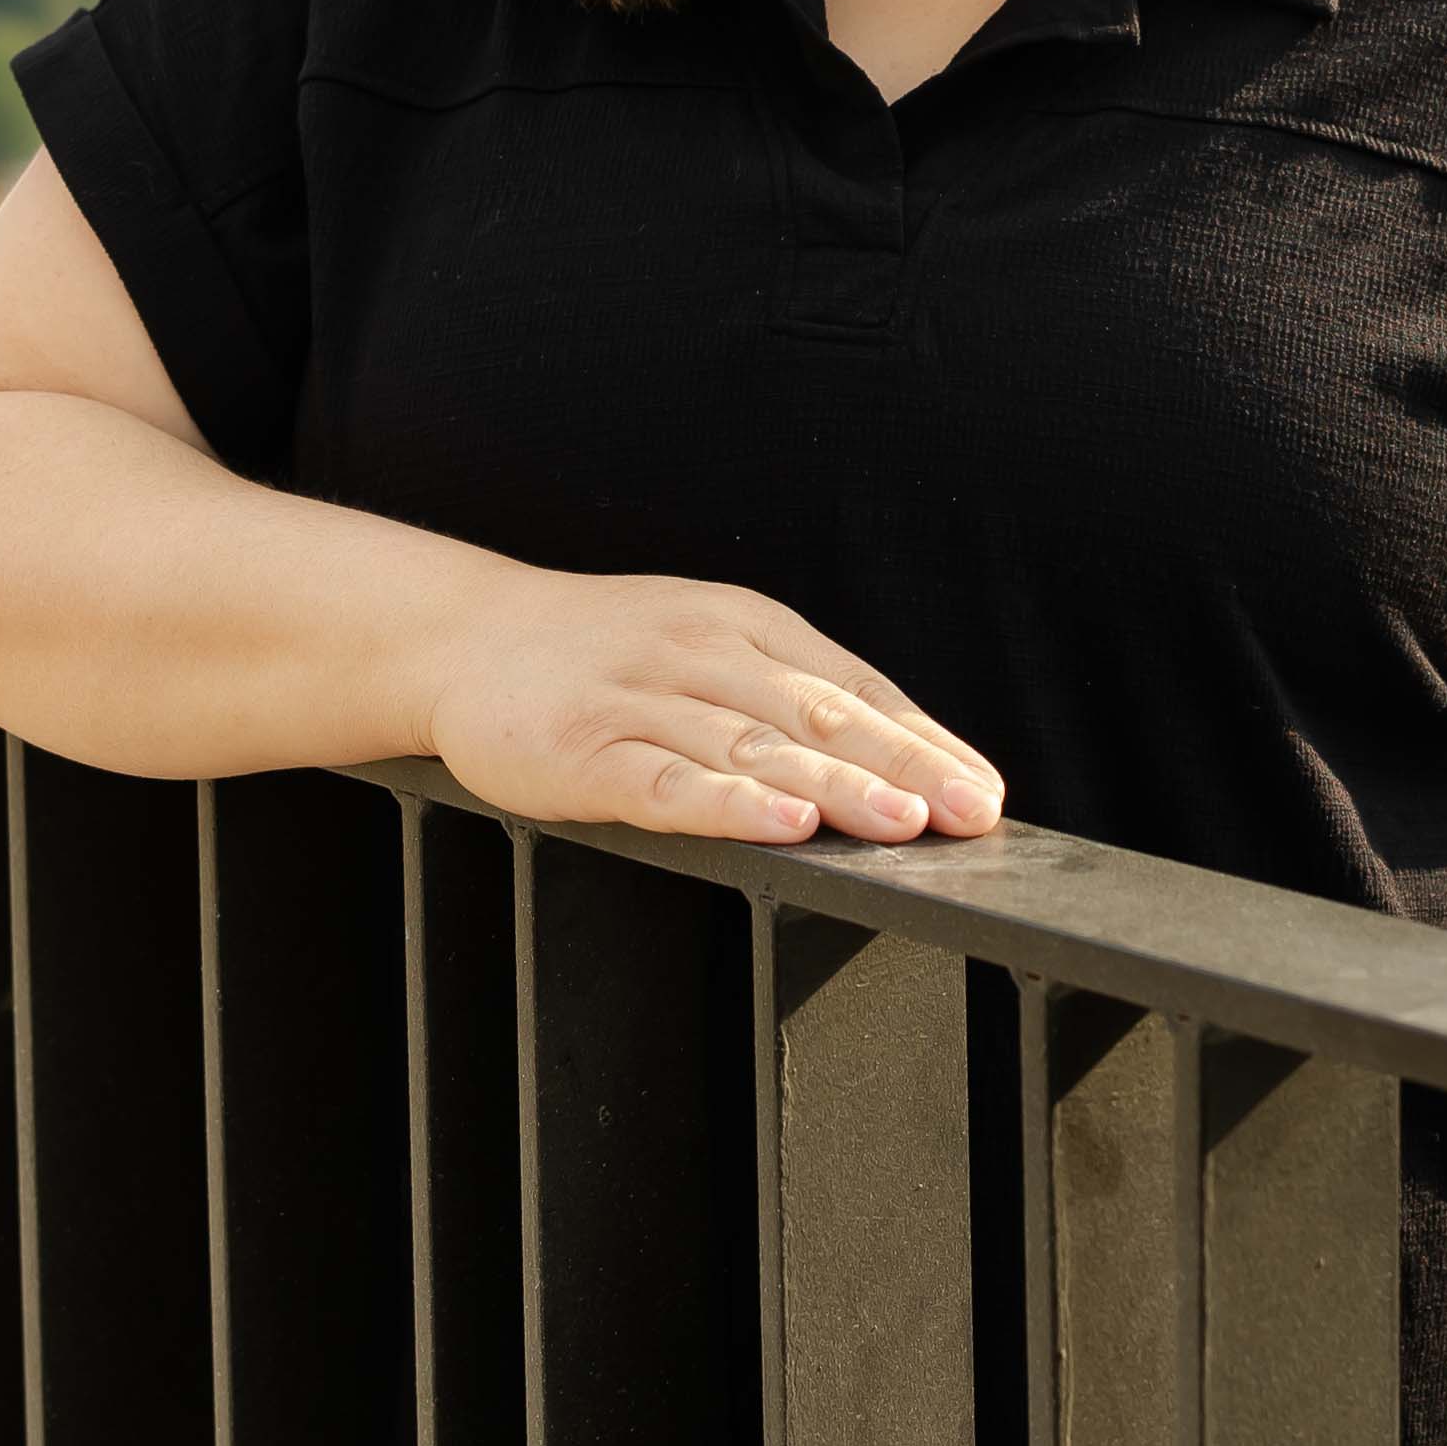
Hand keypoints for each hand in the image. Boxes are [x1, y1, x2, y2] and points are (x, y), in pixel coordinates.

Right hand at [416, 561, 1006, 845]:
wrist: (465, 635)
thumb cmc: (604, 652)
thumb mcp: (704, 644)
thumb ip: (785, 693)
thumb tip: (895, 762)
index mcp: (745, 622)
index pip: (853, 684)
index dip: (923, 740)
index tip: (982, 792)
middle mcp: (703, 650)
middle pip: (819, 712)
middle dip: (902, 766)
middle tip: (966, 812)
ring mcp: (642, 698)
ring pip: (754, 744)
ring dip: (835, 783)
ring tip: (900, 823)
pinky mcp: (585, 749)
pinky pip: (667, 780)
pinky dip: (729, 802)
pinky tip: (781, 822)